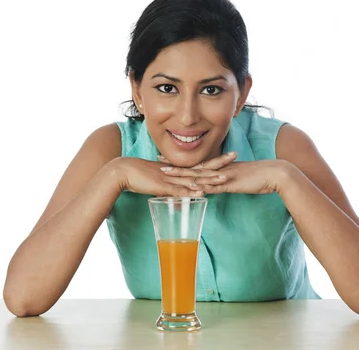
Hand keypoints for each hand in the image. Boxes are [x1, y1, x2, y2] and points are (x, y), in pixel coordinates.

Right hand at [111, 153, 235, 196]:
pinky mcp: (162, 186)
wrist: (123, 171)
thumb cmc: (139, 178)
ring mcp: (171, 178)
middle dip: (219, 163)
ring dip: (209, 178)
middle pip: (202, 167)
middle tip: (235, 155)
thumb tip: (178, 203)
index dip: (215, 161)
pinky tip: (200, 192)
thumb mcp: (159, 186)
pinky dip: (190, 191)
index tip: (229, 157)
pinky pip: (179, 189)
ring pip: (193, 178)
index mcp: (178, 170)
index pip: (201, 164)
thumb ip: (171, 192)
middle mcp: (177, 172)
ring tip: (224, 178)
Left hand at [160, 155, 292, 194]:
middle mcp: (220, 169)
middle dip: (175, 165)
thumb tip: (217, 187)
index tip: (167, 159)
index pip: (198, 165)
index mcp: (221, 167)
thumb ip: (228, 182)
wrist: (276, 173)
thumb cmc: (260, 177)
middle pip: (193, 167)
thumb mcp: (240, 180)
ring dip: (182, 174)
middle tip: (157, 160)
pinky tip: (189, 188)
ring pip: (199, 175)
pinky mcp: (231, 182)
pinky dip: (201, 187)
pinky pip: (213, 185)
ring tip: (165, 172)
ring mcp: (224, 175)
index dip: (182, 163)